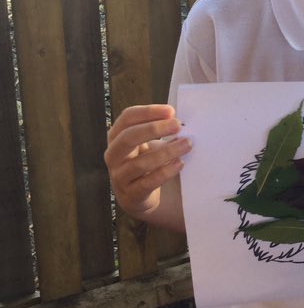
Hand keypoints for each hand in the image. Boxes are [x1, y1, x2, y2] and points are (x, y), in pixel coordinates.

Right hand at [104, 104, 190, 227]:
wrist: (138, 196)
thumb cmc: (145, 163)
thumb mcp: (146, 144)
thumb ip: (158, 131)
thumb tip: (179, 121)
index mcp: (116, 137)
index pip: (127, 118)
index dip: (148, 112)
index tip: (170, 111)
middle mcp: (113, 155)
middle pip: (128, 137)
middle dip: (154, 129)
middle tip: (177, 125)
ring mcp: (119, 176)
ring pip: (140, 163)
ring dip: (166, 152)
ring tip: (186, 144)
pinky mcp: (130, 195)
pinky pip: (147, 183)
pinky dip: (165, 172)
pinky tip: (179, 164)